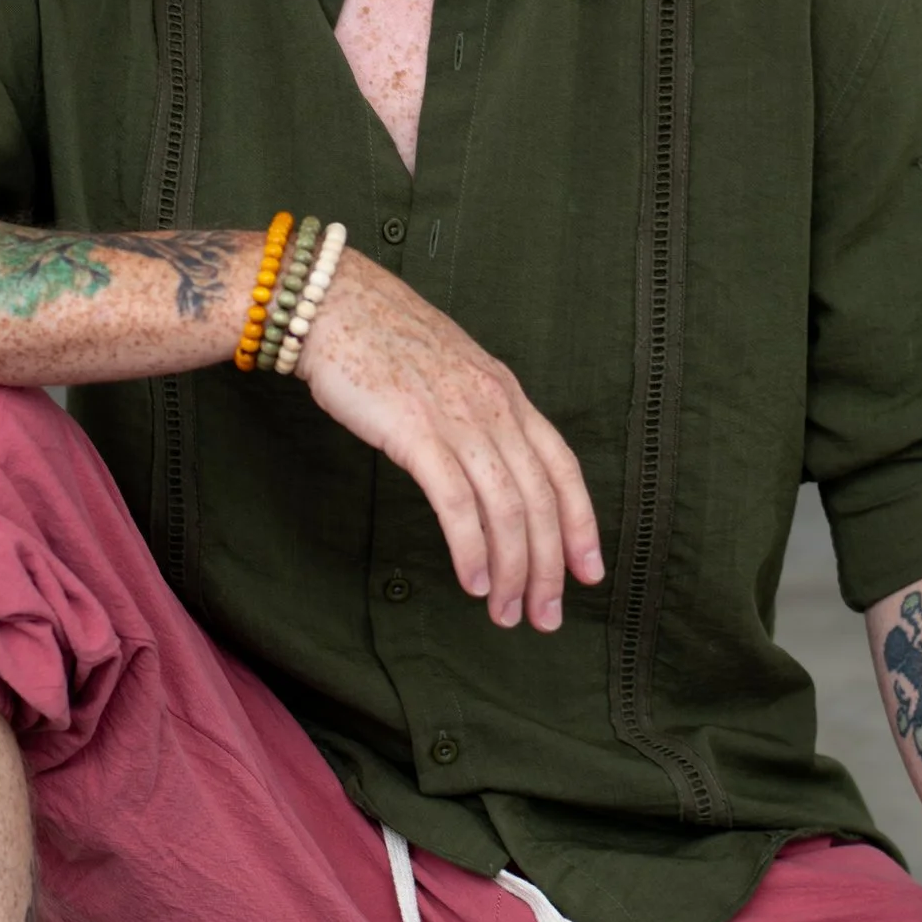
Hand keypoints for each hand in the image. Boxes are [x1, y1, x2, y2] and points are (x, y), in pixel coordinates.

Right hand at [297, 252, 603, 631]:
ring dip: (512, 570)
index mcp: (507, 393)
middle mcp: (494, 406)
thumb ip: (476, 416)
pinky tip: (474, 582)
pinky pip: (455, 501)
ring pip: (505, 507)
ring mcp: (457, 418)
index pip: (563, 468)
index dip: (582, 524)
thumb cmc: (382, 342)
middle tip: (545, 617)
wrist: (333, 304)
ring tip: (506, 613)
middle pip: (540, 499)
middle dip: (548, 567)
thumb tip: (489, 469)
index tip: (589, 573)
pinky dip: (471, 548)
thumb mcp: (450, 374)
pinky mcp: (415, 432)